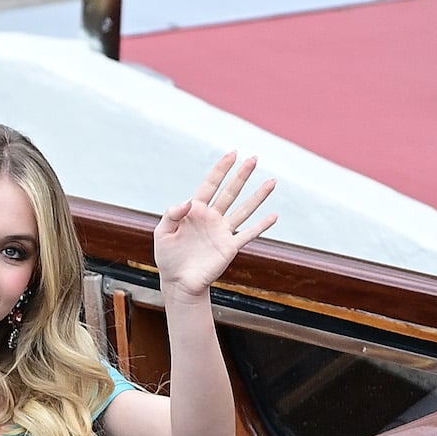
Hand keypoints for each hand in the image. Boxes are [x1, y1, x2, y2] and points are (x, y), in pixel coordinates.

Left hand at [153, 153, 276, 301]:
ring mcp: (222, 232)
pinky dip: (261, 226)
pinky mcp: (230, 247)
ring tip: (272, 181)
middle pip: (230, 192)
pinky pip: (248, 234)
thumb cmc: (167, 257)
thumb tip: (188, 201)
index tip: (233, 154)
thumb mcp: (162, 233)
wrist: (178, 282)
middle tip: (254, 159)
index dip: (221, 169)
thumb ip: (171, 215)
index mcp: (194, 211)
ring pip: (243, 210)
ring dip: (258, 196)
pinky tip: (274, 216)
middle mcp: (211, 218)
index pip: (210, 185)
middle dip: (241, 176)